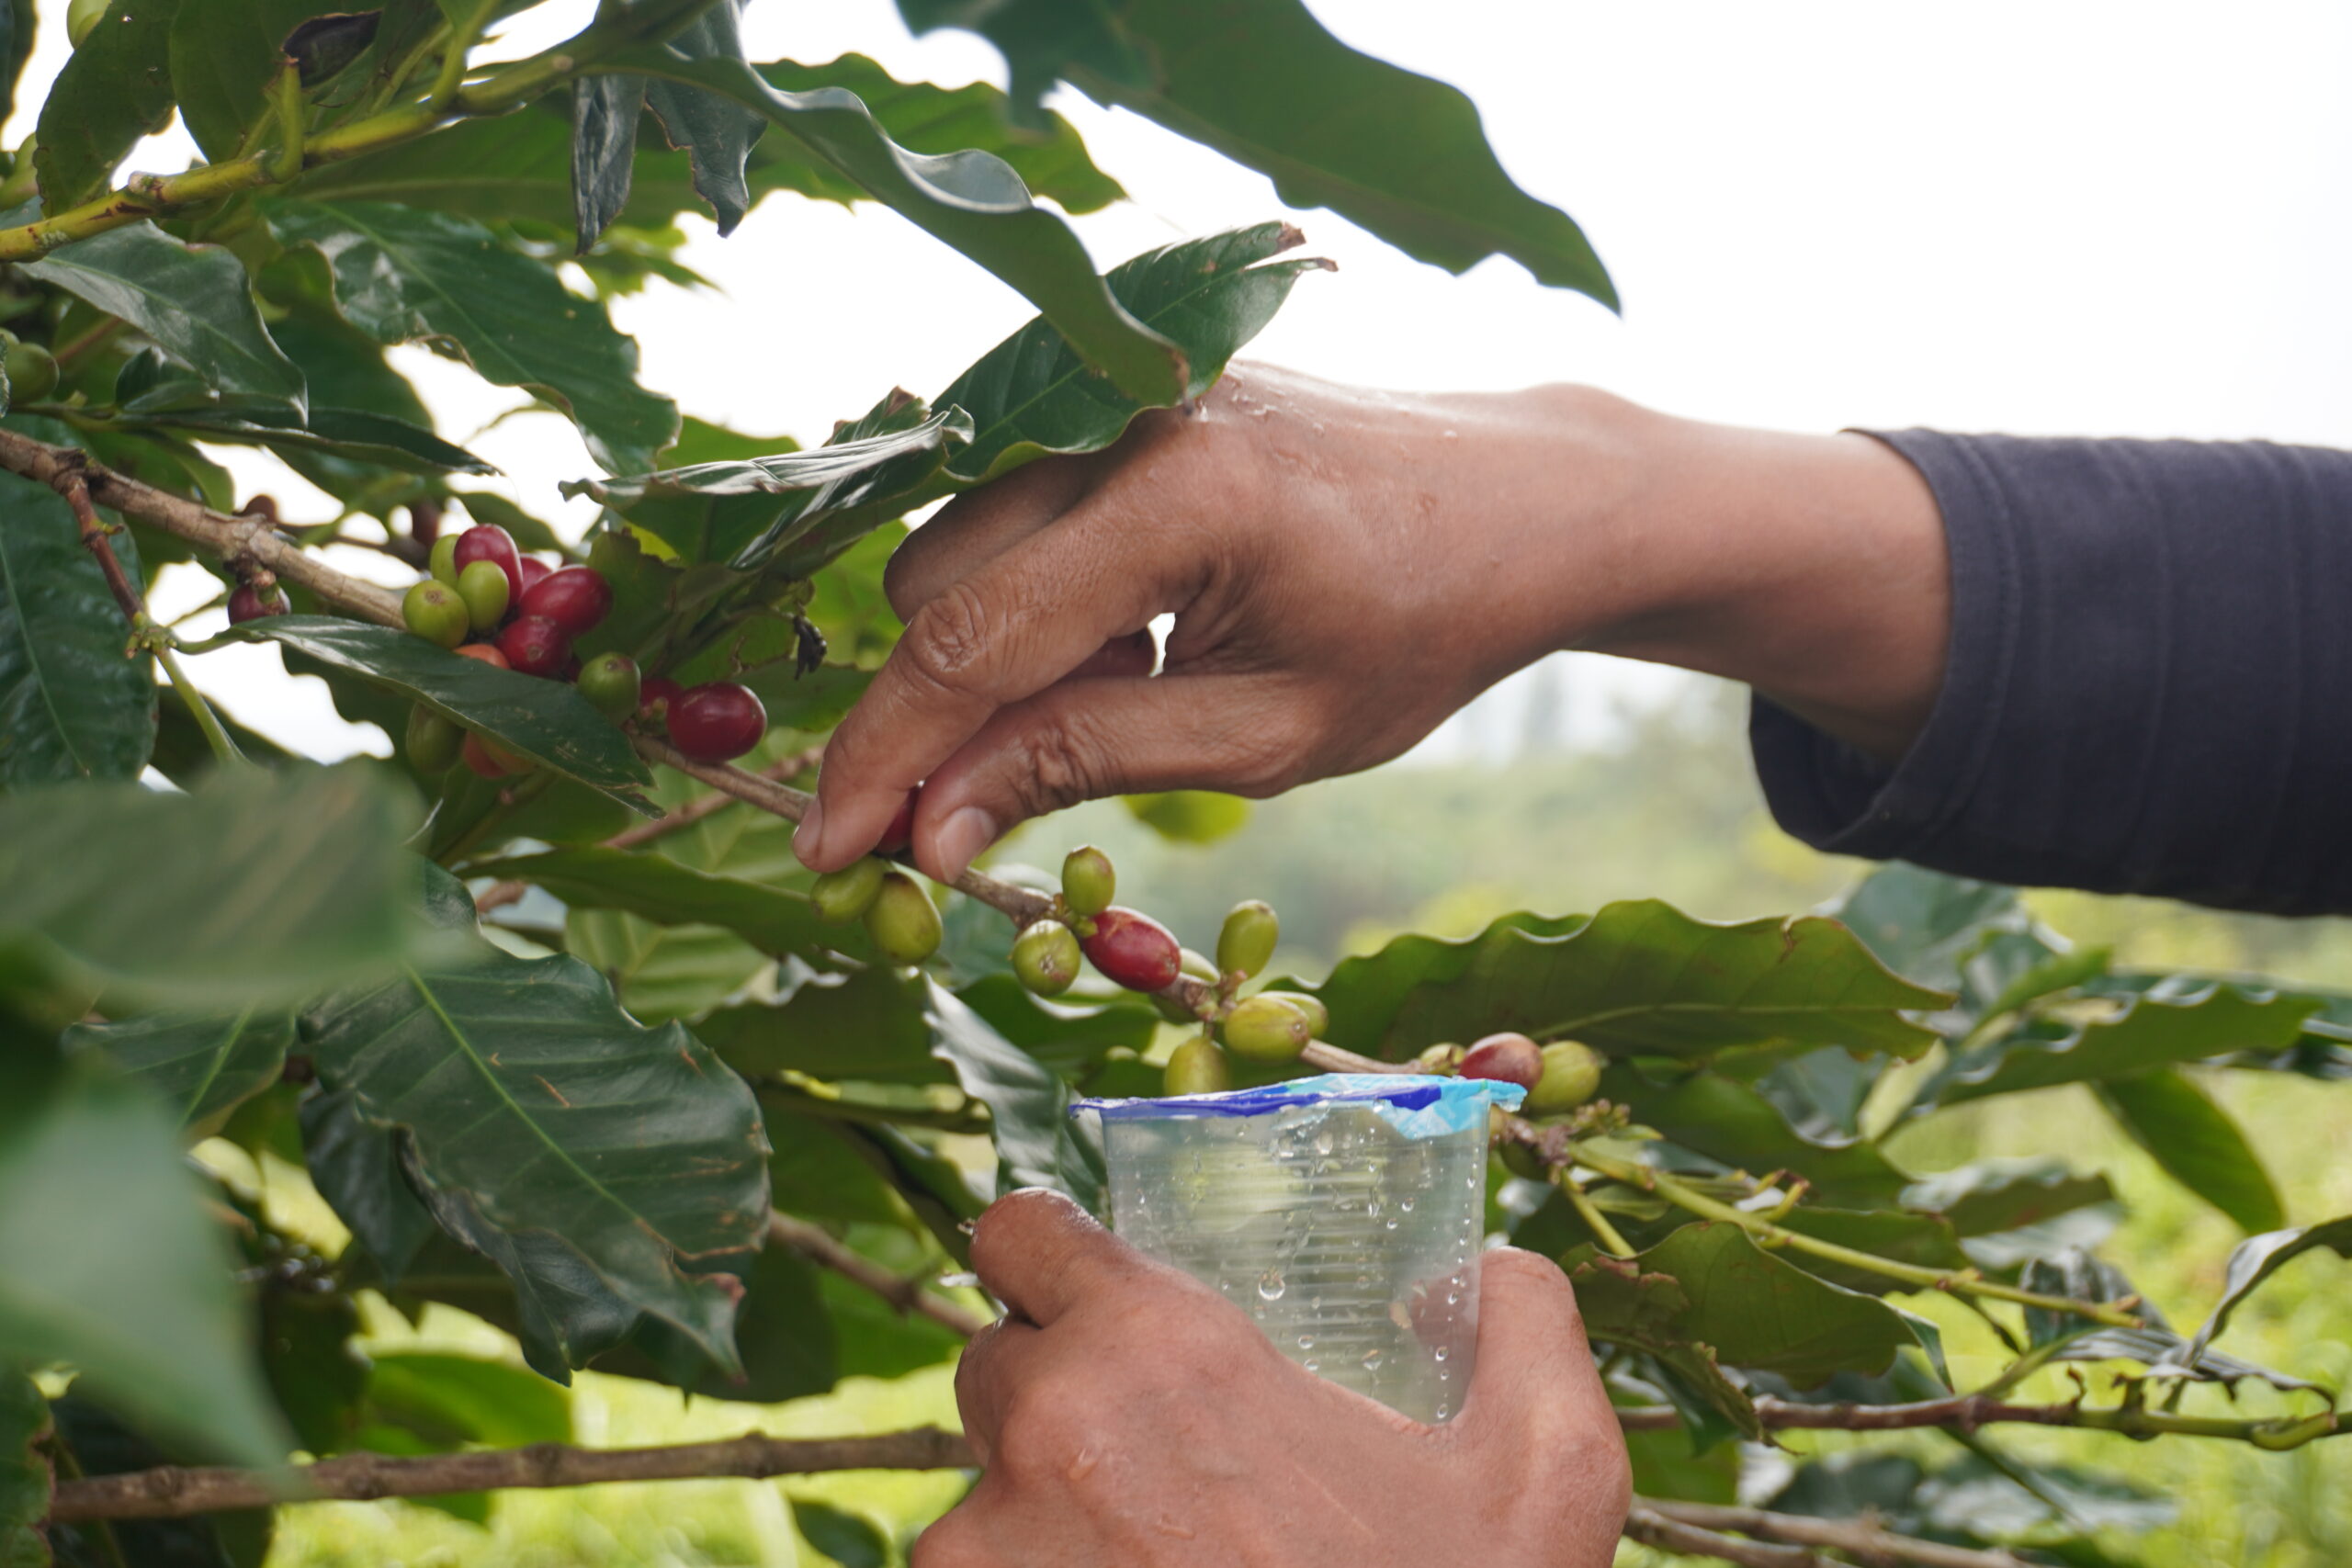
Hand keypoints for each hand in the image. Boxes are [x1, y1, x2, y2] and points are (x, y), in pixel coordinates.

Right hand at [796, 365, 1948, 880]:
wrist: (1522, 494)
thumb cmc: (1425, 625)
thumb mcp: (1272, 734)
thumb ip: (1088, 764)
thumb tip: (928, 827)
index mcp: (1179, 496)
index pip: (973, 642)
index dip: (887, 759)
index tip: (827, 852)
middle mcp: (1122, 412)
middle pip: (934, 583)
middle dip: (942, 709)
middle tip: (1022, 789)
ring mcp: (1115, 385)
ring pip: (956, 543)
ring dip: (998, 648)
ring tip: (1138, 680)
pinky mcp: (1116, 386)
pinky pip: (1009, 504)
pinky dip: (1035, 591)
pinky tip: (1141, 626)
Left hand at [912, 1189, 1629, 1567]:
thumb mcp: (1548, 1482)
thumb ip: (1525, 1329)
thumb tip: (1485, 1271)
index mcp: (1154, 1352)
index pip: (1020, 1231)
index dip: (1054, 1259)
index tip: (1098, 1301)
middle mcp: (1044, 1434)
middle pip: (999, 1364)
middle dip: (1061, 1393)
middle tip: (1163, 1462)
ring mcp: (983, 1554)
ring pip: (984, 1495)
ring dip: (1048, 1518)